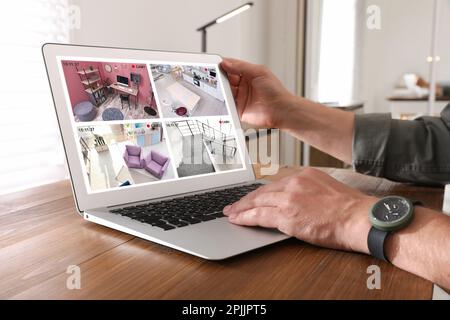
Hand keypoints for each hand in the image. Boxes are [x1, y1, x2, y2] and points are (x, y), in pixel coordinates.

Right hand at [220, 58, 294, 128]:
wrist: (280, 110)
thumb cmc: (275, 91)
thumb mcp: (259, 72)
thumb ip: (242, 66)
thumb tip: (226, 62)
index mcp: (247, 74)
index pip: (231, 67)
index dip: (222, 65)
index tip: (213, 63)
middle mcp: (242, 86)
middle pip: (225, 79)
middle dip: (218, 77)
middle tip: (212, 75)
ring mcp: (240, 97)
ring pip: (224, 92)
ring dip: (219, 90)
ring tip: (216, 87)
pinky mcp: (238, 109)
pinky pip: (226, 105)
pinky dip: (222, 102)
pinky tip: (221, 99)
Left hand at [223, 168, 375, 252]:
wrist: (358, 218)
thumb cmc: (348, 207)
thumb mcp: (326, 188)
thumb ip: (306, 190)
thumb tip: (295, 199)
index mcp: (303, 175)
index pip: (274, 184)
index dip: (260, 192)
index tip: (252, 196)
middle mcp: (293, 184)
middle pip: (262, 192)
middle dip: (245, 200)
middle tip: (233, 205)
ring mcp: (288, 199)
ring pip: (257, 203)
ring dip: (241, 209)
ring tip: (231, 213)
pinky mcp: (287, 216)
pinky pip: (259, 217)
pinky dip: (246, 218)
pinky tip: (238, 220)